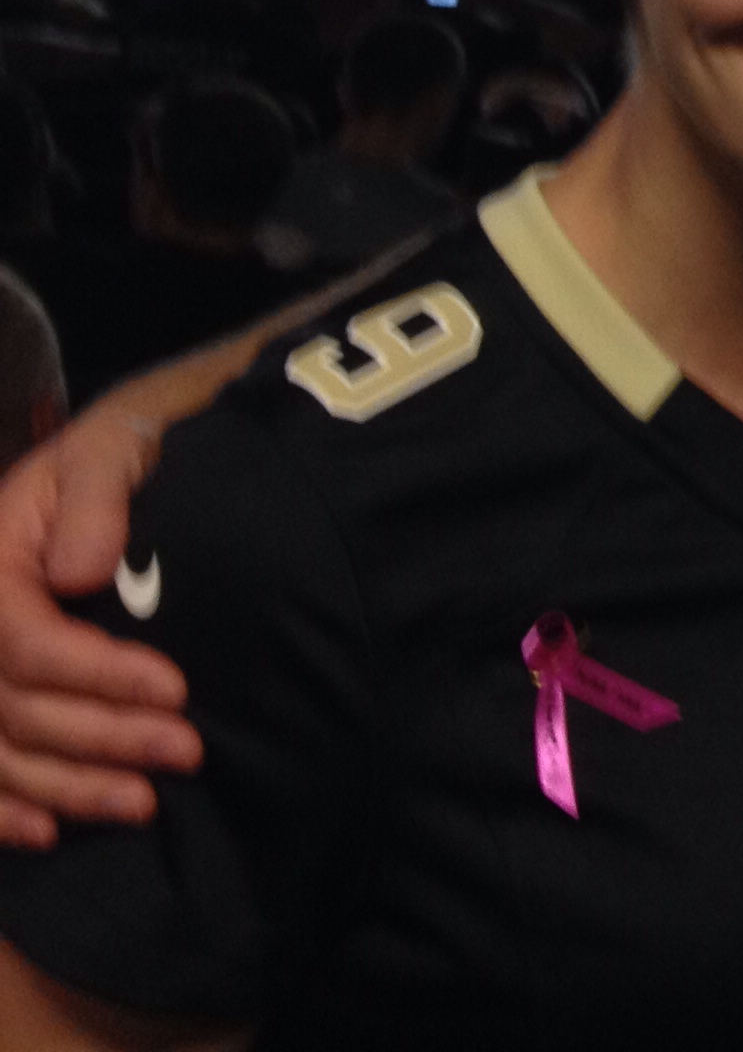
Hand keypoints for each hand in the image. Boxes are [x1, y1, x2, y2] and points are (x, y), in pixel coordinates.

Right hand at [0, 412, 197, 846]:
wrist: (113, 457)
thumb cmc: (118, 452)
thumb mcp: (110, 449)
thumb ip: (95, 498)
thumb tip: (81, 572)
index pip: (25, 642)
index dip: (97, 675)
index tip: (175, 689)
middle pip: (14, 707)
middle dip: (101, 739)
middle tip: (185, 752)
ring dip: (67, 786)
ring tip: (144, 804)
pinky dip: (4, 809)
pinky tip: (47, 833)